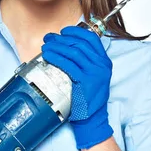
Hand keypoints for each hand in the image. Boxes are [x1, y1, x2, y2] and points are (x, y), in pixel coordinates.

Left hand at [42, 25, 113, 149]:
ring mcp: (95, 73)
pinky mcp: (85, 81)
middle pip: (79, 44)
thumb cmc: (89, 98)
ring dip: (57, 47)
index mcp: (104, 62)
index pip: (92, 38)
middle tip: (49, 38)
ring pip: (73, 52)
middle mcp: (102, 65)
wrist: (93, 118)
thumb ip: (86, 62)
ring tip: (46, 46)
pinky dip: (56, 57)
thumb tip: (66, 46)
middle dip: (61, 39)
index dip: (76, 32)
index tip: (64, 31)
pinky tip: (48, 56)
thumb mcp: (94, 77)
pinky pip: (68, 64)